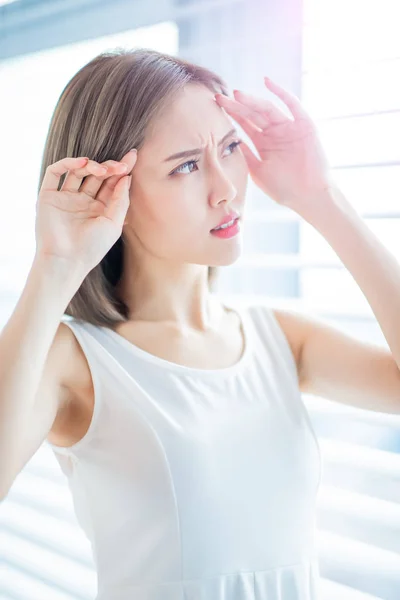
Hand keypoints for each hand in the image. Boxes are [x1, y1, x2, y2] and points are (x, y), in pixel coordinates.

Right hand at [34, 149, 136, 276]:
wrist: (66, 260)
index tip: (133, 156)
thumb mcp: (114, 223)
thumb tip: (126, 176)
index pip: (111, 183)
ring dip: (91, 165)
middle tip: (119, 166)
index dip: (121, 170)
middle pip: (96, 175)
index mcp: (99, 209)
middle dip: (109, 167)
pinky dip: (67, 163)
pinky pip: (55, 173)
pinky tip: (82, 163)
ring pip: (78, 171)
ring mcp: (65, 198)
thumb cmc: (92, 247)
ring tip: (101, 169)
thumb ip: (121, 200)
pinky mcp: (48, 196)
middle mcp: (82, 201)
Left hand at [215, 77, 335, 217]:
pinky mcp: (304, 125)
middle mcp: (275, 133)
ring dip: (253, 101)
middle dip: (236, 105)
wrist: (308, 196)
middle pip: (253, 114)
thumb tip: (232, 141)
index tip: (215, 106)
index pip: (244, 124)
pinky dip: (281, 93)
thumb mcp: (258, 172)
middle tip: (220, 97)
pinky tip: (267, 82)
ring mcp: (289, 128)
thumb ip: (246, 156)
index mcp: (263, 143)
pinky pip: (292, 105)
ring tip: (237, 94)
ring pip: (268, 109)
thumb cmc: (284, 189)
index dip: (231, 114)